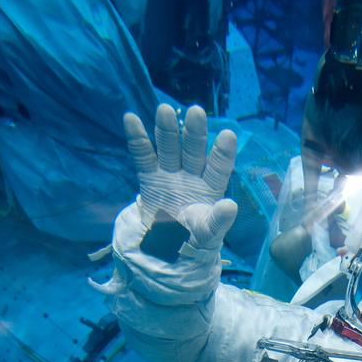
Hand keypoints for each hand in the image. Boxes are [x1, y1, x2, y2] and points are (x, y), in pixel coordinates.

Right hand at [126, 104, 236, 233]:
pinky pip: (143, 156)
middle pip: (193, 151)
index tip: (228, 135)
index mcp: (211, 188)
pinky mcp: (150, 178)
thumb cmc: (195, 241)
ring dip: (167, 130)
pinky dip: (137, 139)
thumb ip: (218, 221)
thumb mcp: (209, 235)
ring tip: (165, 110)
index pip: (219, 168)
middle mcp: (192, 176)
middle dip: (194, 133)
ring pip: (169, 148)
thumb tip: (231, 205)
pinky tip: (131, 119)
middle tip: (196, 112)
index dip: (223, 153)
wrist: (167, 251)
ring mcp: (170, 175)